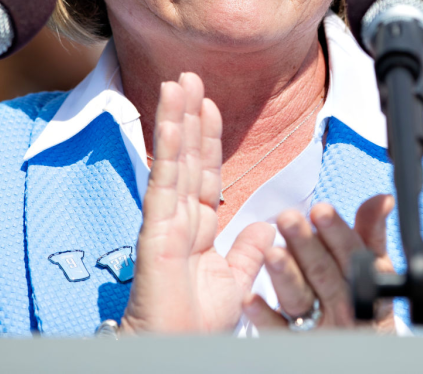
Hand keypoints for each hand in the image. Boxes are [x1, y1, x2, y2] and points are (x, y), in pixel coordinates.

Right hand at [121, 73, 274, 334]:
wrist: (177, 350)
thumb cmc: (196, 327)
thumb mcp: (235, 283)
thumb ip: (248, 252)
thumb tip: (265, 226)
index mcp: (199, 230)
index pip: (206, 173)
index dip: (210, 139)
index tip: (211, 105)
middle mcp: (180, 218)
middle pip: (189, 157)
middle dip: (190, 116)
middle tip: (188, 76)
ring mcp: (166, 221)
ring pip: (174, 160)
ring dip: (176, 119)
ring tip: (177, 83)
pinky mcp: (157, 230)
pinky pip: (165, 182)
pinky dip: (168, 149)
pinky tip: (171, 120)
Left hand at [243, 195, 395, 331]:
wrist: (365, 344)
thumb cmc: (367, 299)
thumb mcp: (374, 264)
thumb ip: (372, 229)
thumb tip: (383, 198)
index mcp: (361, 278)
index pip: (350, 252)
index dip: (336, 231)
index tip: (321, 210)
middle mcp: (341, 302)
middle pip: (322, 272)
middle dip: (306, 245)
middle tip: (288, 220)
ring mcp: (319, 323)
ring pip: (300, 298)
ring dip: (286, 276)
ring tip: (271, 254)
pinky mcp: (297, 341)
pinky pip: (279, 330)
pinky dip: (265, 316)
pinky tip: (250, 299)